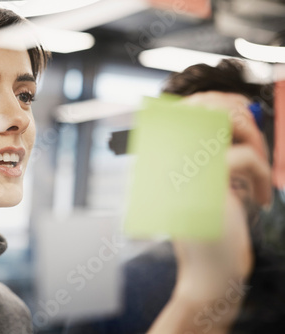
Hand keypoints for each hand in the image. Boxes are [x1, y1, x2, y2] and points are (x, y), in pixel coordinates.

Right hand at [148, 92, 271, 333]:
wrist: (208, 272)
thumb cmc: (212, 229)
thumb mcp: (210, 184)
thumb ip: (213, 150)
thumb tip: (239, 113)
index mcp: (165, 156)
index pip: (186, 107)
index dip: (214, 102)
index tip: (240, 118)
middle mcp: (168, 155)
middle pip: (205, 106)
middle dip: (239, 115)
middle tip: (253, 144)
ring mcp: (184, 166)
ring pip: (227, 122)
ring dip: (254, 142)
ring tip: (259, 168)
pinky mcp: (206, 182)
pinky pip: (245, 157)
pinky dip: (262, 177)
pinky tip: (259, 200)